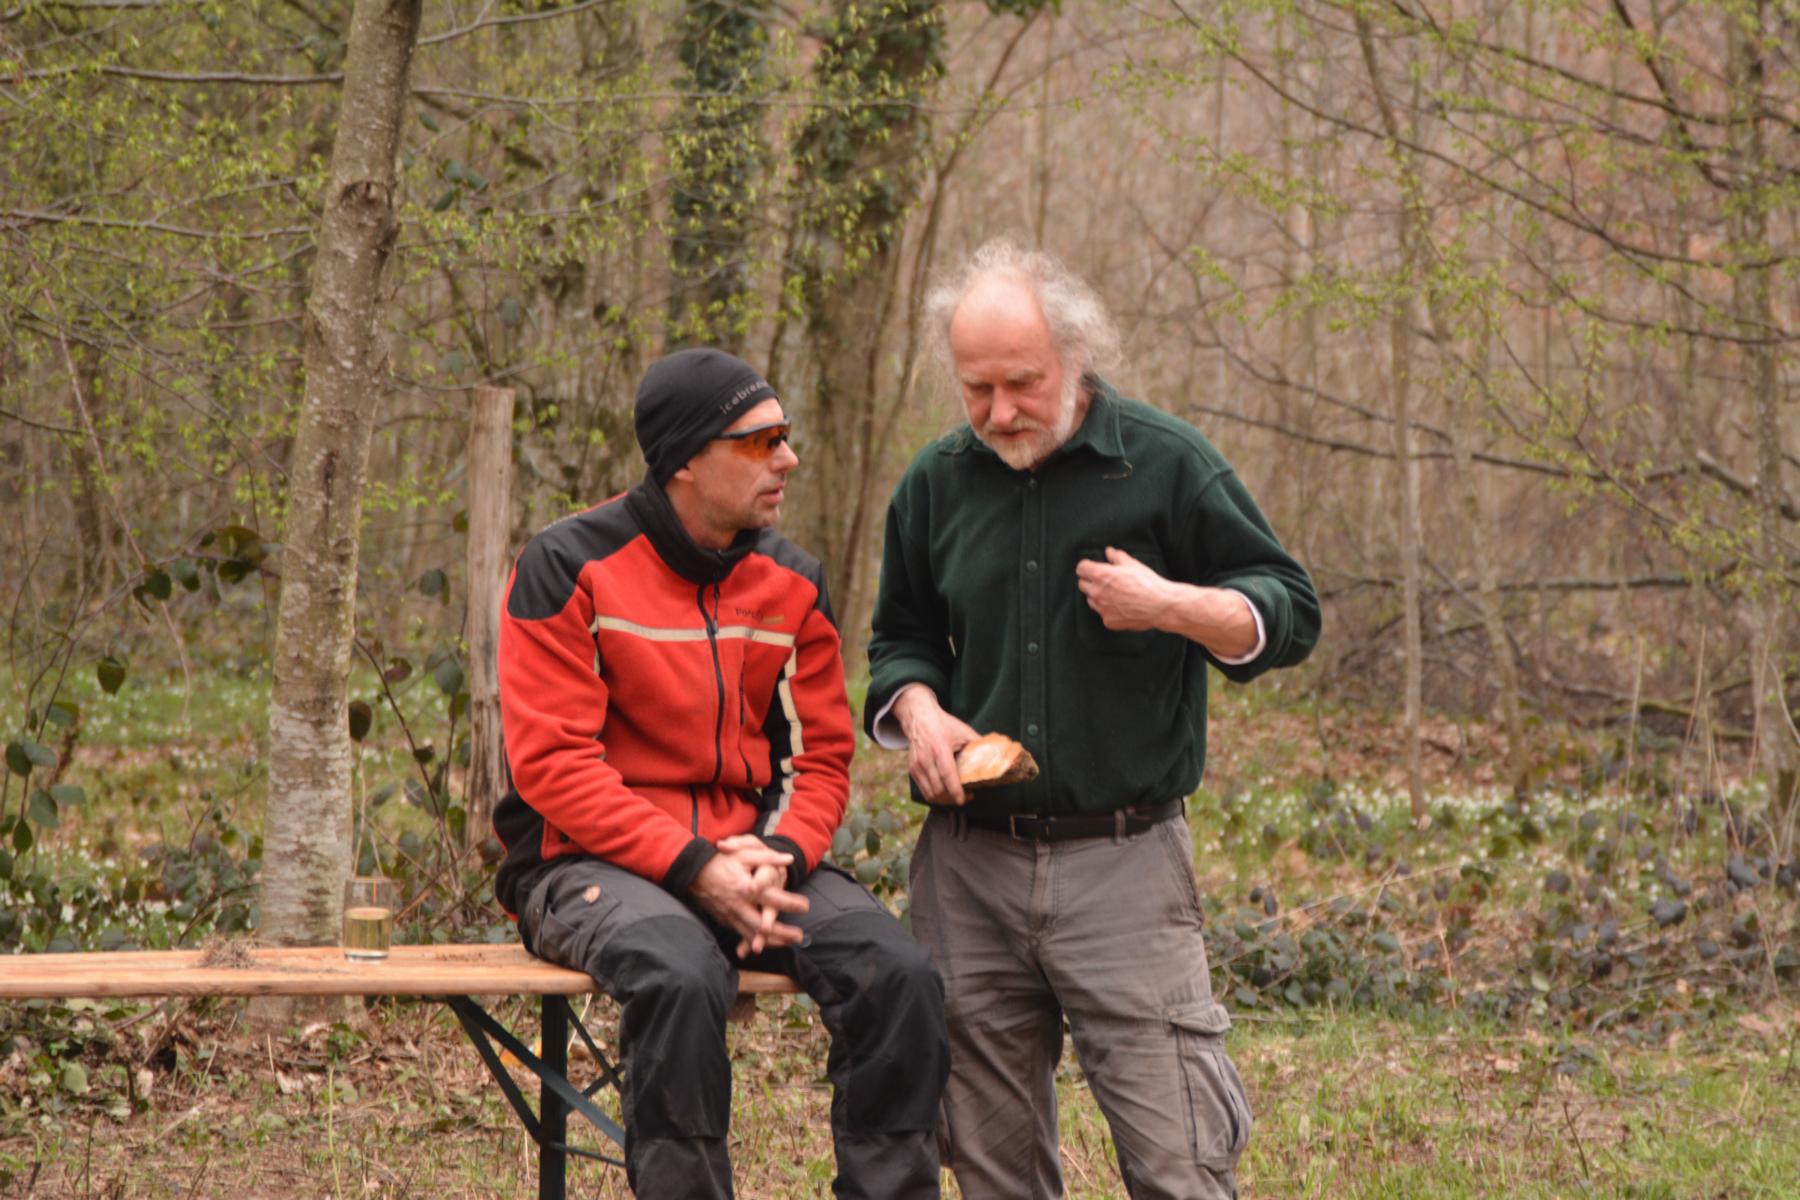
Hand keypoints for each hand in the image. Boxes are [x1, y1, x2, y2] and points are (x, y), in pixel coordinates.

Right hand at [691, 838, 809, 956]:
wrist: (694, 872)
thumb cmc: (721, 860)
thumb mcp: (745, 853)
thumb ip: (768, 857)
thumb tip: (789, 859)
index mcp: (746, 888)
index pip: (773, 899)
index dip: (791, 904)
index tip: (805, 906)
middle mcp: (739, 905)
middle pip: (764, 925)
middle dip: (783, 933)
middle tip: (799, 936)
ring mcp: (731, 915)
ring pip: (753, 934)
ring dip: (772, 941)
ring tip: (789, 943)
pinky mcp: (725, 920)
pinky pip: (742, 934)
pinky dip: (755, 941)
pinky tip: (767, 944)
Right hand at [892, 686, 979, 805]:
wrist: (919, 718)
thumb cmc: (942, 724)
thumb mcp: (962, 731)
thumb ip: (977, 743)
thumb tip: (994, 754)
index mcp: (940, 749)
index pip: (947, 775)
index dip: (955, 791)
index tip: (964, 799)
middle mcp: (926, 759)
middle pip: (938, 789)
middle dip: (953, 799)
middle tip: (965, 798)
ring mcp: (917, 766)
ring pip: (930, 794)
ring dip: (944, 800)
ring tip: (955, 797)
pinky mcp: (913, 770)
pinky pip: (923, 791)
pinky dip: (935, 796)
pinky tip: (944, 794)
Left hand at [1075, 546, 1172, 630]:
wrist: (1161, 606)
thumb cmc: (1148, 583)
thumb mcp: (1132, 564)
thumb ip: (1117, 557)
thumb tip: (1109, 551)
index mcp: (1101, 575)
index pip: (1081, 568)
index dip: (1087, 567)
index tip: (1091, 568)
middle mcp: (1097, 592)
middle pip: (1082, 584)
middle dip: (1090, 581)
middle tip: (1104, 581)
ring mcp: (1102, 608)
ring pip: (1091, 600)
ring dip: (1098, 596)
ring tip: (1115, 594)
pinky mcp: (1108, 621)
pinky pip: (1103, 613)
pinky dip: (1109, 610)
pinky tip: (1122, 606)